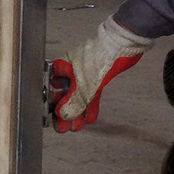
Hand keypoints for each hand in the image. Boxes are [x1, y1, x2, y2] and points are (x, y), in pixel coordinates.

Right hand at [51, 15, 152, 131]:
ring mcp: (82, 73)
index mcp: (60, 68)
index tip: (53, 118)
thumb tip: (65, 115)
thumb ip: (74, 102)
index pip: (50, 90)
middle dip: (64, 112)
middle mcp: (69, 70)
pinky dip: (89, 105)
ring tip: (76, 126)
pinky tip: (89, 116)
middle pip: (63, 94)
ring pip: (77, 95)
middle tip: (64, 127)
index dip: (51, 105)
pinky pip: (89, 93)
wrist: (123, 45)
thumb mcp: (85, 85)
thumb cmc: (100, 55)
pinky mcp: (96, 76)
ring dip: (77, 111)